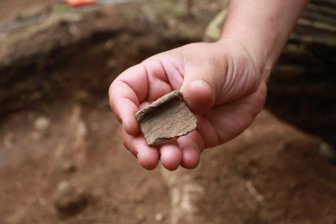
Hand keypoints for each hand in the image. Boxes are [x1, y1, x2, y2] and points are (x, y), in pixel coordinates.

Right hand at [109, 39, 266, 169]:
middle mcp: (159, 102)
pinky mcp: (193, 137)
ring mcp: (175, 122)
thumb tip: (190, 100)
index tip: (133, 125)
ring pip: (156, 144)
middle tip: (148, 158)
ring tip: (171, 161)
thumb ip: (201, 83)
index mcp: (153, 77)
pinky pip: (183, 151)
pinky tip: (190, 160)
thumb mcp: (213, 64)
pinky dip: (184, 158)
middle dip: (139, 143)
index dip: (122, 108)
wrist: (251, 77)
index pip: (124, 91)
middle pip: (135, 125)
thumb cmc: (225, 61)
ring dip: (160, 155)